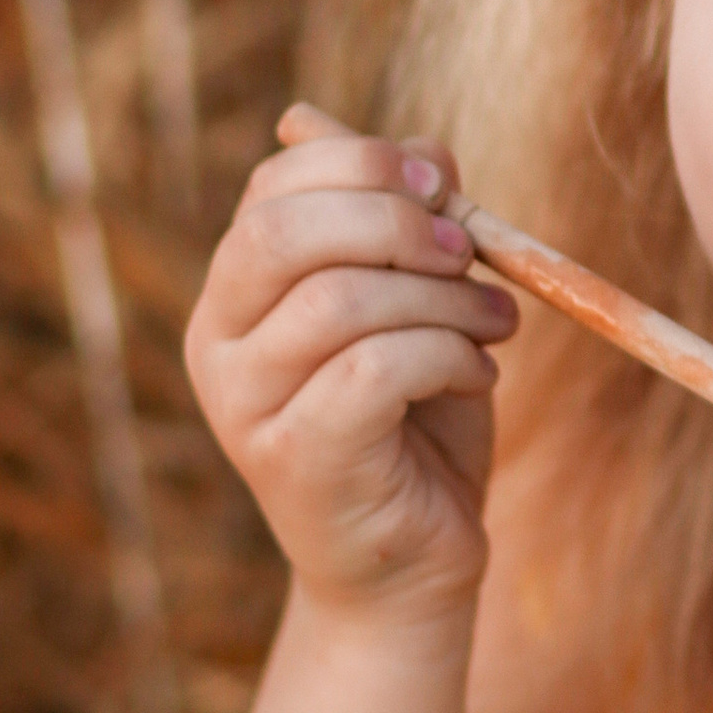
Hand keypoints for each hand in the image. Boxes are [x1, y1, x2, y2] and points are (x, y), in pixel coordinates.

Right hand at [184, 103, 518, 622]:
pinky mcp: (293, 459)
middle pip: (284, 232)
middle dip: (394, 222)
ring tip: (495, 323)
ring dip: (443, 297)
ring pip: (339, 300)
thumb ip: (413, 227)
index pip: (271, 189)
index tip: (443, 183)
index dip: (360, 164)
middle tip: (469, 250)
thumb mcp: (419, 307)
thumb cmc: (416, 425)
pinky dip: (446, 356)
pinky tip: (478, 375)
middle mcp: (217, 344)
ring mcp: (244, 406)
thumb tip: (425, 147)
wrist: (411, 565)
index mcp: (236, 293)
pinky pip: (373, 368)